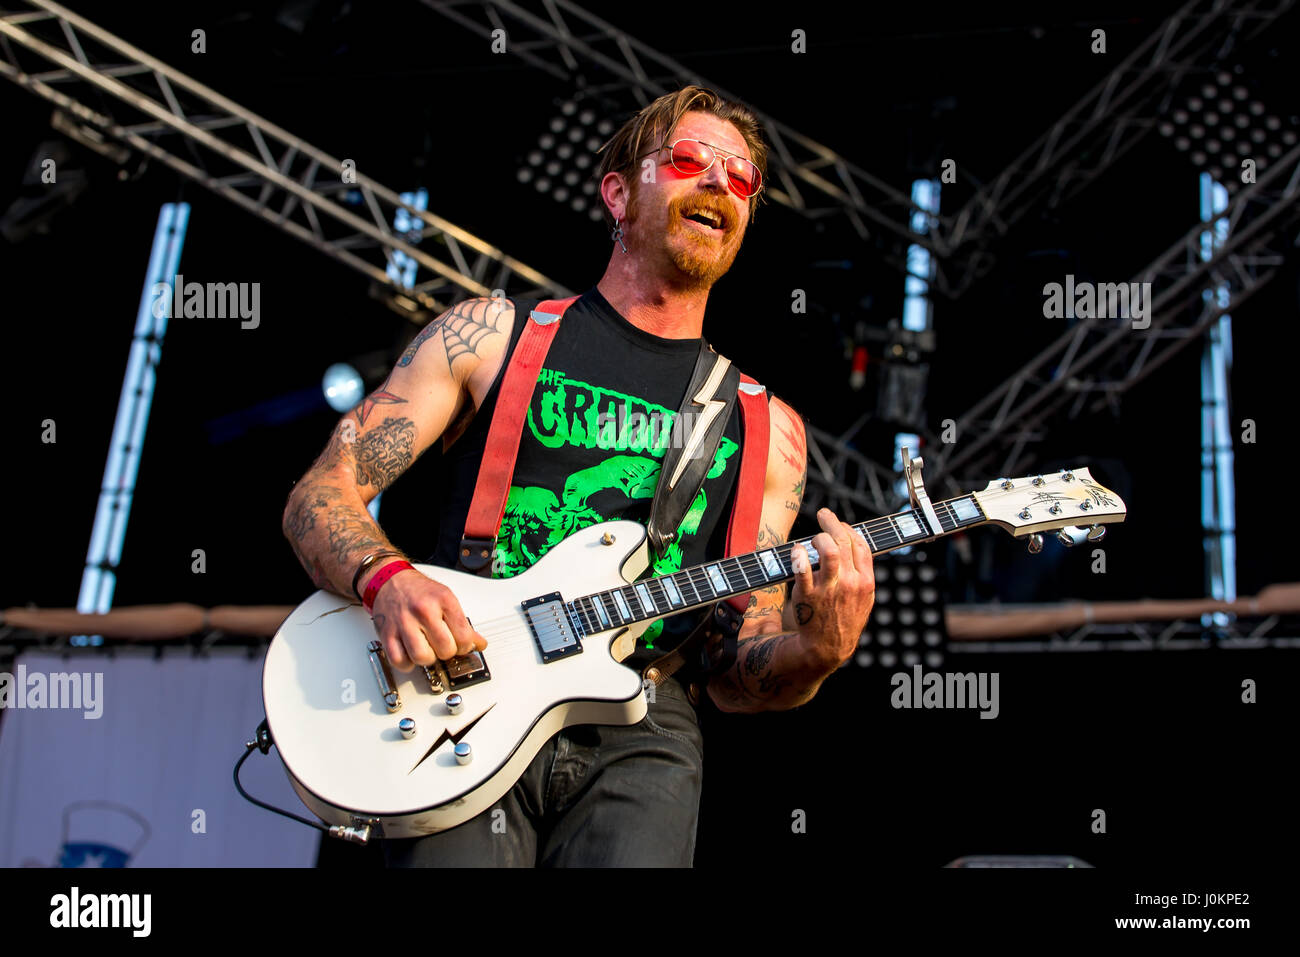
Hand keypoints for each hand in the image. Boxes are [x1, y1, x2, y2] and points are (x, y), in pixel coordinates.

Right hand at [368, 567, 486, 668]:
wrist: (390, 580)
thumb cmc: (419, 591)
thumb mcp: (446, 598)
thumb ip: (462, 622)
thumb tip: (478, 644)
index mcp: (443, 599)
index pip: (464, 636)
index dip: (465, 646)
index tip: (462, 645)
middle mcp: (423, 610)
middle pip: (445, 650)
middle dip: (447, 652)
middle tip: (442, 645)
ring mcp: (404, 622)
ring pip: (422, 657)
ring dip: (427, 658)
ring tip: (427, 649)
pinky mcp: (387, 633)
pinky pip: (399, 661)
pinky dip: (407, 663)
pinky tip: (410, 653)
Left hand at [787, 507, 874, 669]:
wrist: (828, 647)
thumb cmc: (845, 620)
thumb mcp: (864, 599)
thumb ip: (862, 574)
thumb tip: (854, 545)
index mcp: (865, 582)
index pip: (860, 545)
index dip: (849, 529)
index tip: (840, 525)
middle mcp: (849, 583)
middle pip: (844, 541)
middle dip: (832, 522)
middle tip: (823, 515)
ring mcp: (829, 589)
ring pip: (828, 550)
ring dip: (818, 537)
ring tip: (811, 539)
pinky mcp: (808, 595)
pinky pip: (802, 568)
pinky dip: (798, 555)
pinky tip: (796, 551)